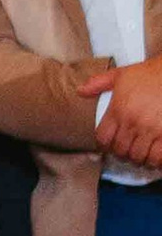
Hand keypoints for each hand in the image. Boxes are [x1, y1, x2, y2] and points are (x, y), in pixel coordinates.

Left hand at [92, 54, 161, 170]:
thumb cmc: (150, 74)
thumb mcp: (121, 75)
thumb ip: (98, 83)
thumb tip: (81, 91)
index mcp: (118, 110)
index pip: (103, 138)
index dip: (104, 145)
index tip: (109, 146)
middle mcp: (133, 122)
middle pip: (121, 151)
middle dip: (122, 153)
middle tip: (127, 150)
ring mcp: (151, 130)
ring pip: (139, 157)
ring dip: (139, 159)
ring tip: (141, 155)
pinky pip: (159, 158)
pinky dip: (156, 161)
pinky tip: (155, 157)